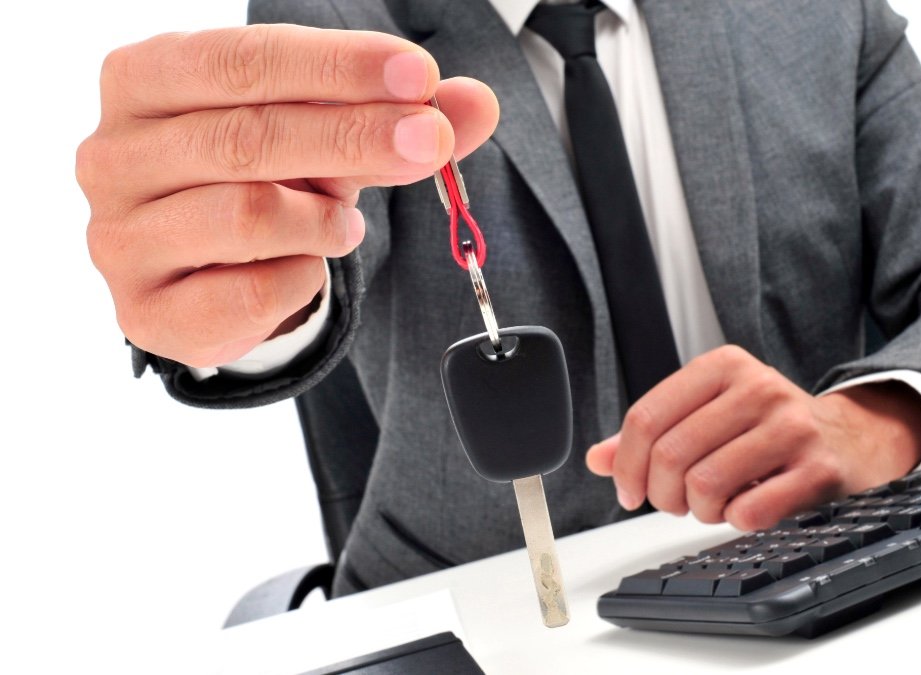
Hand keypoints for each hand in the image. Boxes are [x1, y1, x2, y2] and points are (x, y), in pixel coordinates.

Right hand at [77, 25, 498, 366]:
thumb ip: (398, 117)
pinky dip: (302, 279)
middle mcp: (113, 154)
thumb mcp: (328, 133)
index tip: (419, 78)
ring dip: (324, 219)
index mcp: (144, 80)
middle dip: (354, 135)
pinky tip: (305, 266)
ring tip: (344, 224)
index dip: (336, 68)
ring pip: (248, 215)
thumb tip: (476, 104)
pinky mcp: (145, 310)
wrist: (208, 272)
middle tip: (429, 140)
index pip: (242, 59)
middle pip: (246, 135)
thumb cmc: (261, 178)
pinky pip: (248, 292)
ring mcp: (120, 237)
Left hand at [586, 345, 920, 530]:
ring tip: (711, 504)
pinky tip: (744, 509)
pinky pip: (750, 510)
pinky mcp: (819, 468)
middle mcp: (758, 388)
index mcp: (722, 367)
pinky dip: (736, 520)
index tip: (630, 491)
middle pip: (670, 454)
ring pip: (705, 484)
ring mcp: (792, 426)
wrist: (851, 439)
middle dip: (662, 494)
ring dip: (698, 509)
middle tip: (674, 503)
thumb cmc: (767, 429)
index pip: (646, 418)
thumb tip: (598, 459)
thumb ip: (653, 434)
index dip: (627, 465)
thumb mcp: (709, 415)